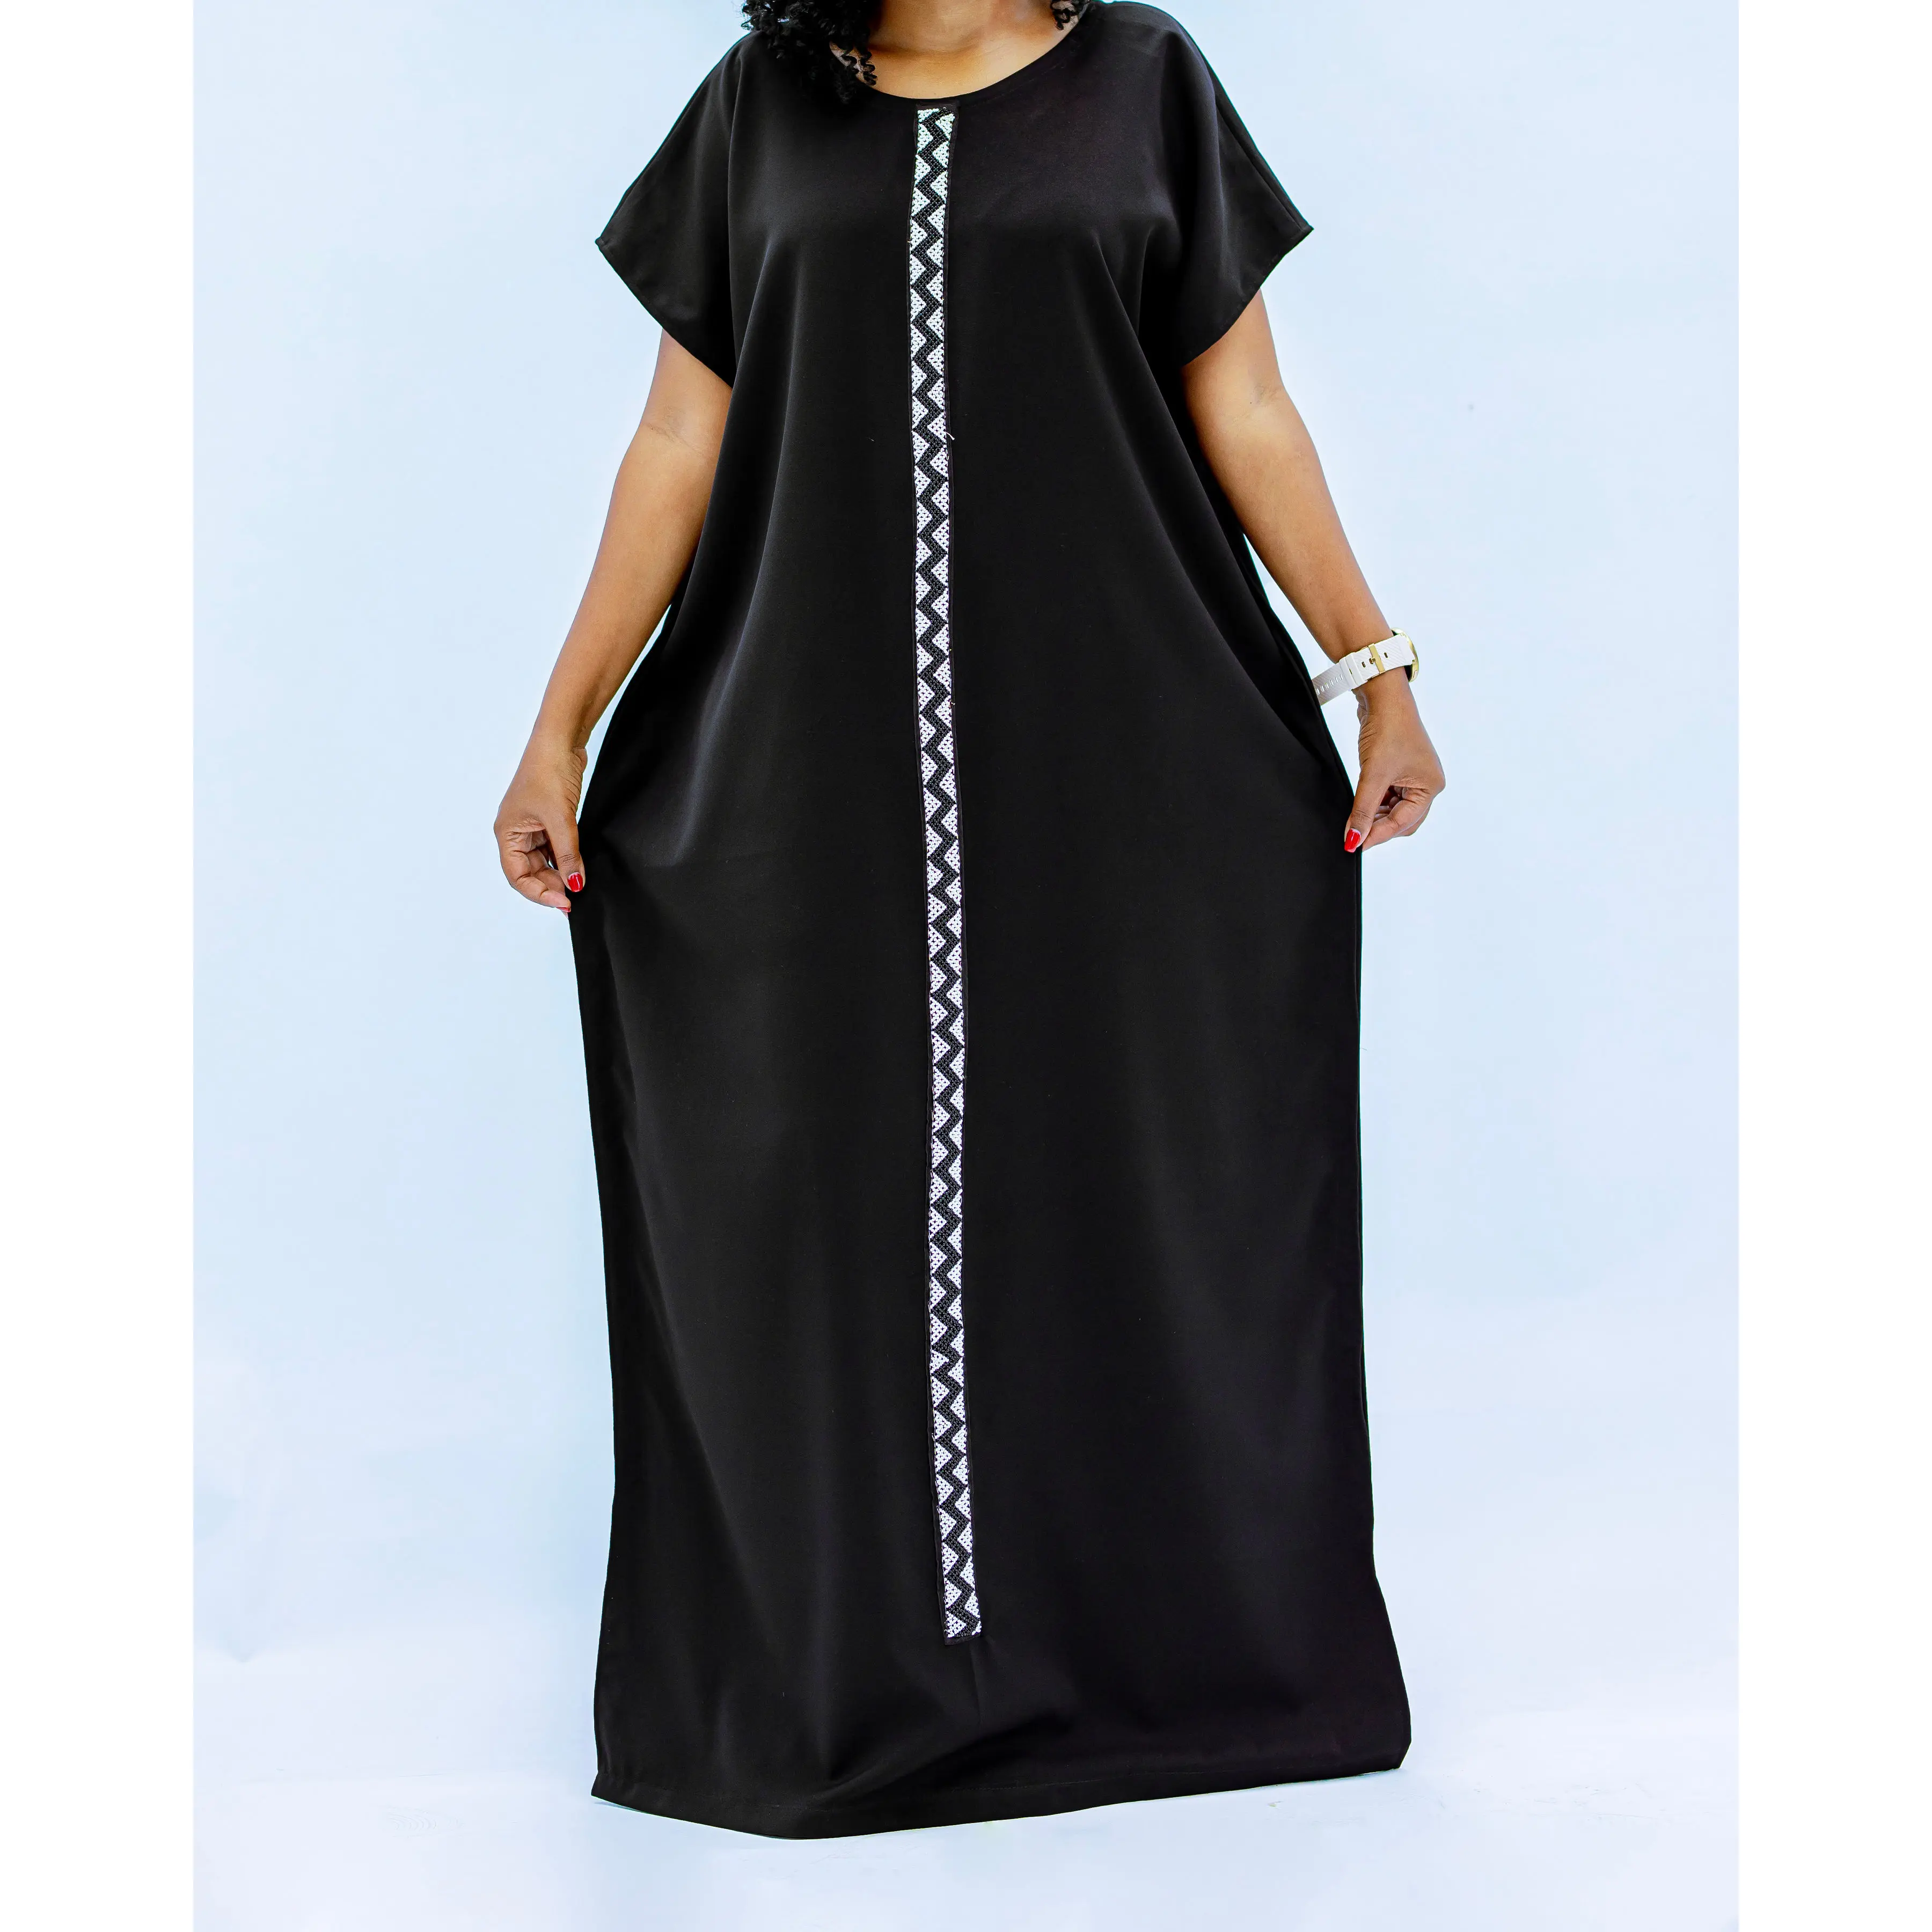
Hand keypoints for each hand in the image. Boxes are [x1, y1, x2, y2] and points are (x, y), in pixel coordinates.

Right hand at [495, 741, 587, 912]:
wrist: (560, 740)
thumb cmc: (548, 772)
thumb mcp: (561, 819)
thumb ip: (568, 855)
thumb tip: (574, 884)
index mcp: (507, 833)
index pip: (517, 876)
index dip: (538, 893)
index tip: (562, 902)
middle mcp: (516, 833)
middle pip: (530, 872)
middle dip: (551, 886)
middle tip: (574, 899)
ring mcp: (532, 827)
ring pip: (543, 862)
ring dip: (559, 875)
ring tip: (577, 887)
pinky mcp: (549, 820)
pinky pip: (554, 848)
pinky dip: (565, 860)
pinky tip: (578, 869)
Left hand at [1345, 674, 1444, 853]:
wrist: (1382, 697)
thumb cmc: (1387, 731)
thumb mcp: (1373, 776)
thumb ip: (1363, 811)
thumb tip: (1353, 840)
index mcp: (1430, 786)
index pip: (1403, 823)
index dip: (1378, 835)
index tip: (1355, 846)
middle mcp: (1427, 783)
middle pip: (1402, 820)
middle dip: (1379, 828)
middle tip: (1354, 835)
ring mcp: (1414, 776)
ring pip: (1393, 809)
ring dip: (1375, 815)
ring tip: (1355, 819)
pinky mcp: (1399, 769)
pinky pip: (1388, 795)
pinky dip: (1374, 802)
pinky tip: (1360, 805)